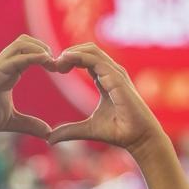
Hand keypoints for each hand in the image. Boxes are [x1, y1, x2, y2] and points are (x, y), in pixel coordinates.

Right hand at [0, 35, 53, 139]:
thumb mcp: (11, 121)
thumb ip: (29, 124)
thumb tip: (48, 133)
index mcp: (9, 72)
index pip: (29, 54)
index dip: (46, 58)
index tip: (60, 69)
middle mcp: (3, 65)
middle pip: (26, 42)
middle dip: (45, 47)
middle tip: (59, 63)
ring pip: (21, 44)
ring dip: (40, 48)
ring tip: (53, 61)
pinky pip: (14, 58)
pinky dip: (31, 57)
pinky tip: (45, 61)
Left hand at [47, 44, 164, 155]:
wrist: (138, 138)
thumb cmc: (119, 132)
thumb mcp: (88, 129)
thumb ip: (69, 130)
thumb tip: (50, 139)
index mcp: (105, 80)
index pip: (86, 59)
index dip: (69, 60)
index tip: (54, 69)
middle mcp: (111, 73)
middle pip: (88, 50)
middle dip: (68, 53)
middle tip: (53, 64)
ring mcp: (115, 73)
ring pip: (91, 50)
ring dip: (71, 52)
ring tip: (57, 62)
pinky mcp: (117, 78)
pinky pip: (95, 59)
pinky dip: (78, 56)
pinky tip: (65, 62)